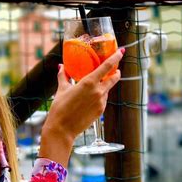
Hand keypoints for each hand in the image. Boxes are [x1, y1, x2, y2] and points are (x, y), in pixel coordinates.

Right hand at [38, 49, 122, 166]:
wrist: (62, 129)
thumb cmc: (60, 108)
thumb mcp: (61, 89)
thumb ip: (63, 76)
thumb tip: (61, 67)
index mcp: (89, 82)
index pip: (107, 66)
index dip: (115, 57)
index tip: (121, 52)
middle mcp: (98, 91)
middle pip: (113, 78)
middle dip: (116, 72)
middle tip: (115, 69)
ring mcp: (101, 102)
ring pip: (107, 89)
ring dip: (104, 86)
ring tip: (94, 87)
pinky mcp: (101, 111)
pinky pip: (103, 99)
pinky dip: (100, 96)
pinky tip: (90, 99)